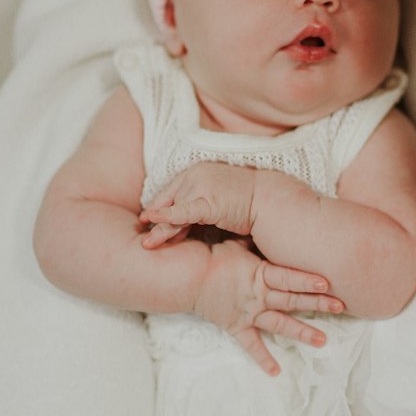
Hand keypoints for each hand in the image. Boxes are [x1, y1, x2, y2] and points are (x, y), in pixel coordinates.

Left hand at [140, 163, 256, 247]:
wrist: (270, 202)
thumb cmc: (245, 203)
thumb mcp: (215, 200)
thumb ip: (196, 207)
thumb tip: (178, 226)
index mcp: (196, 170)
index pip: (171, 192)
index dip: (160, 209)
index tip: (148, 221)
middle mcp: (195, 174)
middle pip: (170, 202)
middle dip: (157, 222)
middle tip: (145, 239)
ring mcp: (202, 186)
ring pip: (174, 212)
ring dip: (162, 230)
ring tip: (148, 244)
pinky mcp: (209, 202)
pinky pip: (183, 213)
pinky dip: (167, 217)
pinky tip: (152, 219)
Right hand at [193, 238, 343, 374]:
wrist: (185, 276)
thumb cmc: (209, 256)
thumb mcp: (235, 244)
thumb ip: (254, 244)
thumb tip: (267, 231)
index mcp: (259, 273)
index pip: (289, 277)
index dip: (309, 280)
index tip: (329, 283)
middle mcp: (259, 295)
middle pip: (293, 300)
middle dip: (318, 303)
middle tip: (341, 306)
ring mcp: (249, 312)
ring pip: (281, 324)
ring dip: (302, 332)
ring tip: (323, 341)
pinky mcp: (237, 326)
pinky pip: (251, 345)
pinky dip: (263, 359)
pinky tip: (276, 372)